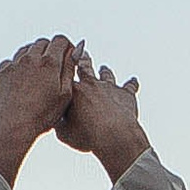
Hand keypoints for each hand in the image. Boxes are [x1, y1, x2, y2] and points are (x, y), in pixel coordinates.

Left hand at [0, 37, 80, 182]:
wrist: (12, 127)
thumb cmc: (42, 115)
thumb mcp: (65, 94)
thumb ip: (70, 68)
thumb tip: (76, 49)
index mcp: (49, 62)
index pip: (60, 40)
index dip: (66, 46)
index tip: (68, 56)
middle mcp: (30, 58)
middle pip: (42, 43)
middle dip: (51, 50)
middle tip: (54, 68)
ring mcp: (13, 64)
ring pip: (26, 50)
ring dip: (34, 56)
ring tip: (38, 75)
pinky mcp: (1, 73)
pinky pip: (11, 62)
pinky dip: (18, 66)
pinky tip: (22, 81)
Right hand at [58, 57, 148, 182]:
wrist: (114, 135)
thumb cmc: (89, 135)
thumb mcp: (64, 133)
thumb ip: (59, 124)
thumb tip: (56, 121)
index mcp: (74, 92)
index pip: (66, 78)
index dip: (63, 72)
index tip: (61, 64)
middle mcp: (92, 85)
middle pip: (85, 68)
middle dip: (82, 60)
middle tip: (82, 53)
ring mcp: (109, 88)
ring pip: (107, 75)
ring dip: (105, 71)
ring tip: (104, 67)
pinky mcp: (126, 95)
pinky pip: (130, 86)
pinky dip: (132, 83)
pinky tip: (134, 80)